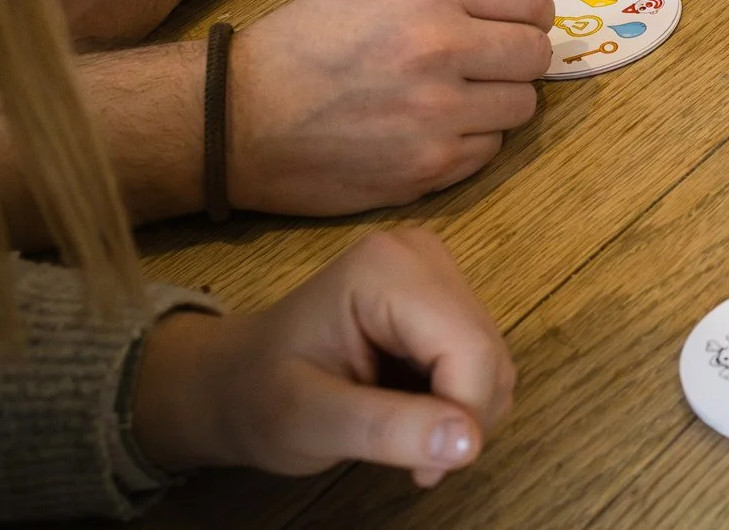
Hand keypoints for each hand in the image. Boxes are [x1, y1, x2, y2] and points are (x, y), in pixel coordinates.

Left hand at [131, 228, 513, 486]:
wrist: (236, 379)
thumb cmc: (259, 396)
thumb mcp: (309, 421)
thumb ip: (386, 430)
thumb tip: (468, 443)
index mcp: (387, 270)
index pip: (469, 350)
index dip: (464, 418)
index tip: (422, 471)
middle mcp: (421, 256)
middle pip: (487, 353)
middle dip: (462, 419)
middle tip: (411, 463)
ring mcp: (435, 271)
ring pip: (491, 359)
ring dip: (462, 414)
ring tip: (405, 439)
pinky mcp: (443, 294)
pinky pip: (481, 358)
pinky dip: (459, 401)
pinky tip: (416, 415)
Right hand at [229, 0, 554, 215]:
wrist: (237, 118)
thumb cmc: (303, 44)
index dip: (528, 12)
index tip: (513, 24)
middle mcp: (441, 49)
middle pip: (535, 54)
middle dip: (517, 58)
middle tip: (484, 66)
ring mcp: (438, 115)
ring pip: (520, 107)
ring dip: (495, 103)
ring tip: (450, 100)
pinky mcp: (429, 168)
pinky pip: (487, 151)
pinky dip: (469, 142)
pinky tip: (429, 132)